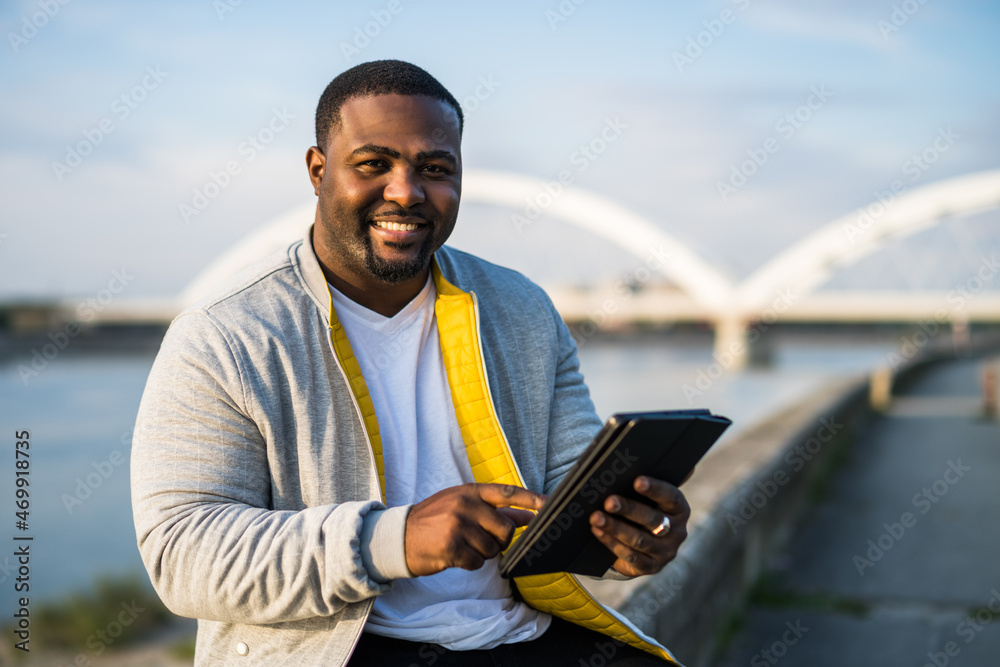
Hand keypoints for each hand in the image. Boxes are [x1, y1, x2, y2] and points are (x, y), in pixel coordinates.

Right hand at [404, 483, 545, 575]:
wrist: (398, 537)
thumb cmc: (433, 521)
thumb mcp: (462, 507)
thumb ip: (495, 511)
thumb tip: (527, 516)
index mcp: (469, 491)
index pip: (507, 493)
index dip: (530, 499)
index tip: (548, 505)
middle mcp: (465, 505)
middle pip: (505, 530)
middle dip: (498, 541)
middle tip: (479, 540)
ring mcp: (458, 525)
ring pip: (492, 549)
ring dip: (481, 553)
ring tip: (461, 545)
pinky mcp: (451, 547)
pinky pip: (477, 562)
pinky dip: (468, 563)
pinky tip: (454, 555)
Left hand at [588, 476, 689, 576]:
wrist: (640, 542)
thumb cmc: (642, 507)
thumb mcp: (647, 495)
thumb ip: (649, 477)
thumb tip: (649, 448)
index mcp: (680, 509)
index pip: (671, 497)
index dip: (655, 489)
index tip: (637, 481)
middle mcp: (677, 532)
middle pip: (653, 520)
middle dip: (629, 509)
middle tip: (609, 501)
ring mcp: (665, 552)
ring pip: (639, 540)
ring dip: (615, 528)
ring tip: (595, 517)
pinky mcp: (651, 567)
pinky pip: (631, 556)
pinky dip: (611, 543)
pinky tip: (597, 531)